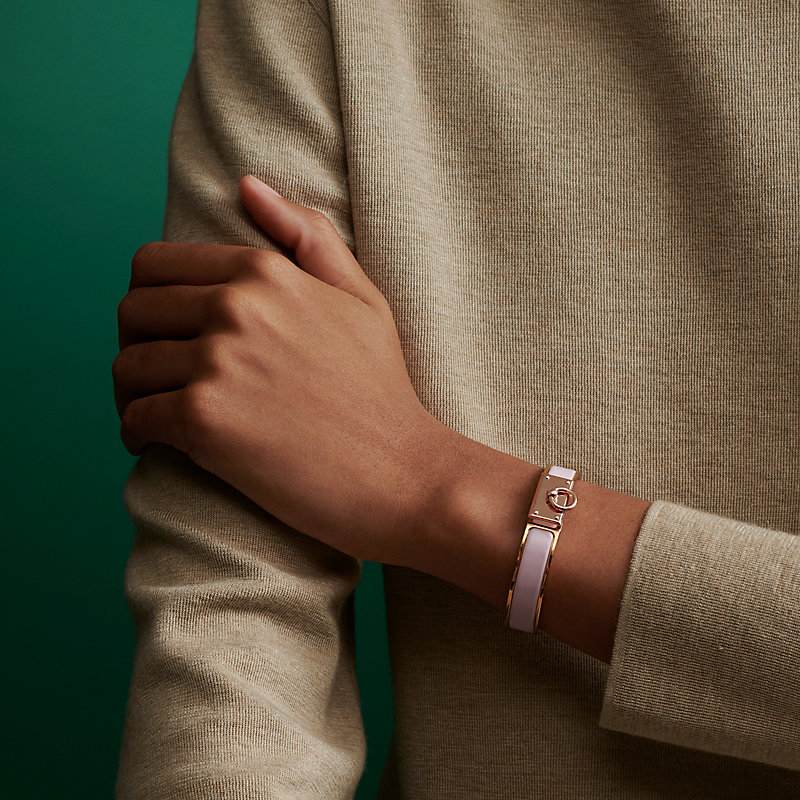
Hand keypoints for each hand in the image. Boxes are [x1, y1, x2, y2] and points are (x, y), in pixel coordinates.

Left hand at [112, 175, 454, 564]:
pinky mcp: (205, 421)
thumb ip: (309, 235)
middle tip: (154, 376)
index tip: (161, 333)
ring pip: (126, 367)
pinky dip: (136, 433)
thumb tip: (247, 185)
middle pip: (131, 312)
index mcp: (265, 273)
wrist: (402, 472)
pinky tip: (154, 442)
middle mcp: (234, 308)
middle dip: (134, 344)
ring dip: (130, 393)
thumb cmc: (382, 390)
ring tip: (152, 411)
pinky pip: (136, 418)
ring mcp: (217, 363)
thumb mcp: (362, 298)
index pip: (154, 266)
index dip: (148, 300)